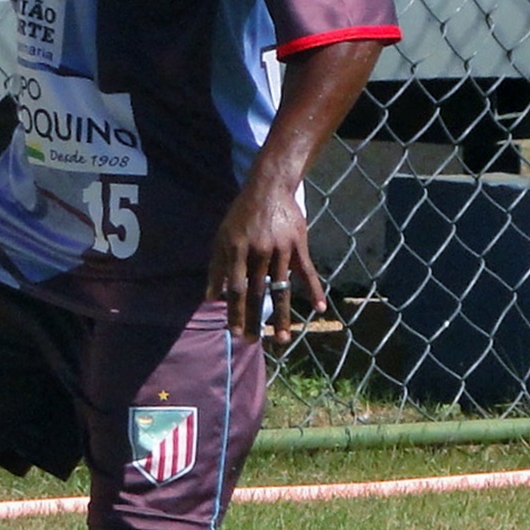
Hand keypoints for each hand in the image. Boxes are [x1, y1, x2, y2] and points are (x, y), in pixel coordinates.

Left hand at [205, 176, 324, 343]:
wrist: (269, 187)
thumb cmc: (241, 215)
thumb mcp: (222, 237)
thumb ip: (217, 268)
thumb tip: (210, 299)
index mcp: (237, 249)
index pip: (236, 288)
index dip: (235, 312)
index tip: (235, 333)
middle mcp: (259, 251)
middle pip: (258, 293)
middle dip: (256, 320)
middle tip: (254, 342)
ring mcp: (281, 249)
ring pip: (282, 288)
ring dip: (283, 316)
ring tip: (282, 339)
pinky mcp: (298, 245)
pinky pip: (307, 271)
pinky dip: (314, 290)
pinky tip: (319, 308)